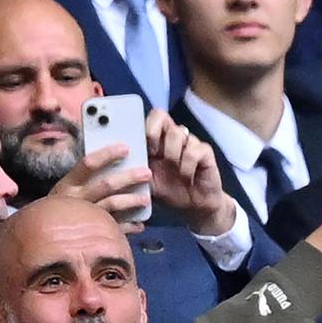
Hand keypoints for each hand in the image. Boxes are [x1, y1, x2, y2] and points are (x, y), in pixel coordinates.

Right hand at [49, 144, 150, 233]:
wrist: (40, 238)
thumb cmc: (59, 208)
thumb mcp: (65, 191)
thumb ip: (83, 178)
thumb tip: (110, 161)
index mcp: (67, 184)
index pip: (88, 164)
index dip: (107, 155)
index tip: (125, 148)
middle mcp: (76, 199)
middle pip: (106, 185)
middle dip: (129, 178)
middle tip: (147, 173)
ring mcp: (84, 217)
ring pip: (112, 205)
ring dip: (131, 201)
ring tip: (145, 199)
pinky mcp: (91, 235)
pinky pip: (114, 229)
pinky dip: (129, 227)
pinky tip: (140, 224)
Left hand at [144, 110, 235, 235]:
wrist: (195, 207)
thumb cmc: (170, 192)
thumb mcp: (146, 183)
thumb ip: (135, 170)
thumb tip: (116, 161)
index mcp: (157, 141)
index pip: (149, 119)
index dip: (144, 128)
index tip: (144, 150)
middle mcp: (173, 137)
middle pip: (161, 115)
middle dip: (153, 134)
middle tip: (155, 154)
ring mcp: (190, 143)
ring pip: (177, 133)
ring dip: (172, 155)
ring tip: (175, 172)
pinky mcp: (205, 152)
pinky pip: (193, 151)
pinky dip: (187, 167)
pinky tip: (187, 178)